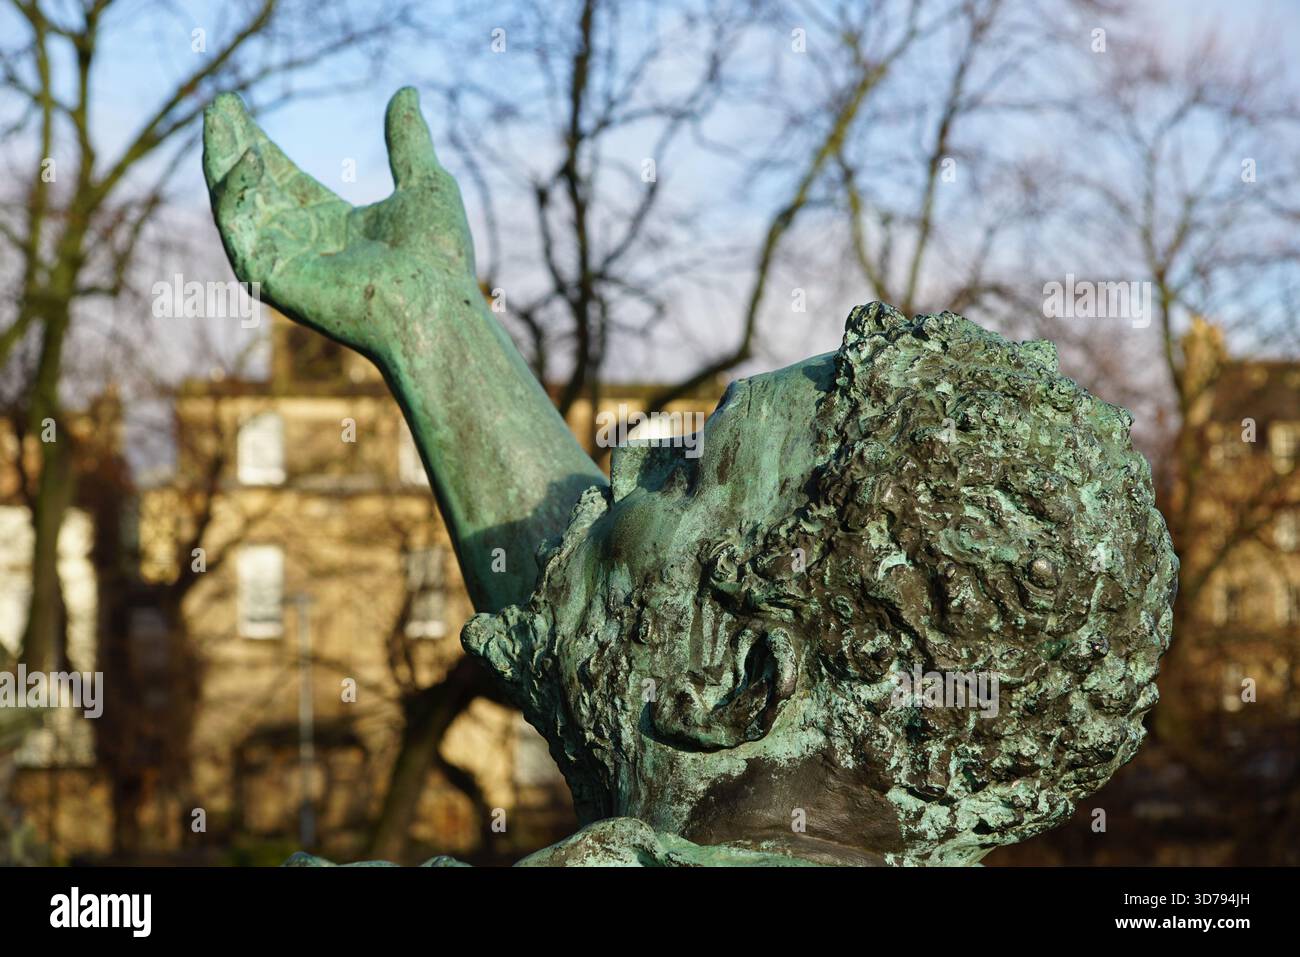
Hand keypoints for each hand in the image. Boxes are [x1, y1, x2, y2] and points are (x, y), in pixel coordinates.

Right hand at [202, 87, 477, 355]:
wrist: (435, 307)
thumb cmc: (438, 258)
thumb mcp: (424, 181)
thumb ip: (408, 139)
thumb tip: (408, 91)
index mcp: (333, 228)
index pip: (284, 182)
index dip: (261, 147)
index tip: (237, 107)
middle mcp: (304, 247)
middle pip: (253, 190)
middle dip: (232, 147)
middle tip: (220, 104)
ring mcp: (285, 265)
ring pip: (237, 206)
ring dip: (222, 161)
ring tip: (217, 117)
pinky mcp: (271, 280)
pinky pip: (240, 231)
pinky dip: (238, 193)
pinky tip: (250, 157)